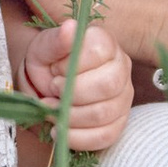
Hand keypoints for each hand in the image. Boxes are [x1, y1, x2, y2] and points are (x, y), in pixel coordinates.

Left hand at [20, 16, 133, 152]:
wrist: (46, 86)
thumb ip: (56, 40)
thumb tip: (70, 28)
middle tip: (52, 92)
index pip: (99, 52)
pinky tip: (60, 131)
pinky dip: (77, 138)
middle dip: (72, 94)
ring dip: (70, 117)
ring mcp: (123, 97)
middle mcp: (121, 68)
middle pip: (107, 86)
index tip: (55, 71)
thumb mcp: (44, 48)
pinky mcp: (119, 122)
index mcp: (106, 43)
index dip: (72, 66)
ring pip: (104, 114)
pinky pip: (105, 136)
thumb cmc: (48, 62)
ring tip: (51, 111)